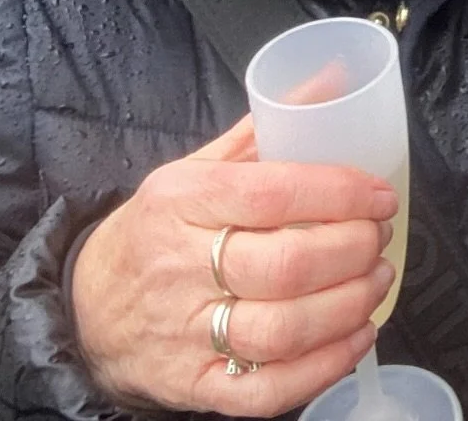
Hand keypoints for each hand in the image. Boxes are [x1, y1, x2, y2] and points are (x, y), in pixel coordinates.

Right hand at [71, 113, 399, 415]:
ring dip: (347, 307)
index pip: (271, 194)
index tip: (378, 195)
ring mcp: (186, 333)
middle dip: (352, 251)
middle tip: (380, 239)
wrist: (87, 308)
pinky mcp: (192, 384)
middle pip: (285, 266)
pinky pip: (264, 391)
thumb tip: (334, 78)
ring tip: (375, 282)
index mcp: (183, 200)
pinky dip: (321, 369)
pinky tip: (355, 338)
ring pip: (281, 331)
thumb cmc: (158, 229)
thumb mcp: (197, 167)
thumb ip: (267, 125)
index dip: (338, 194)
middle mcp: (180, 267)